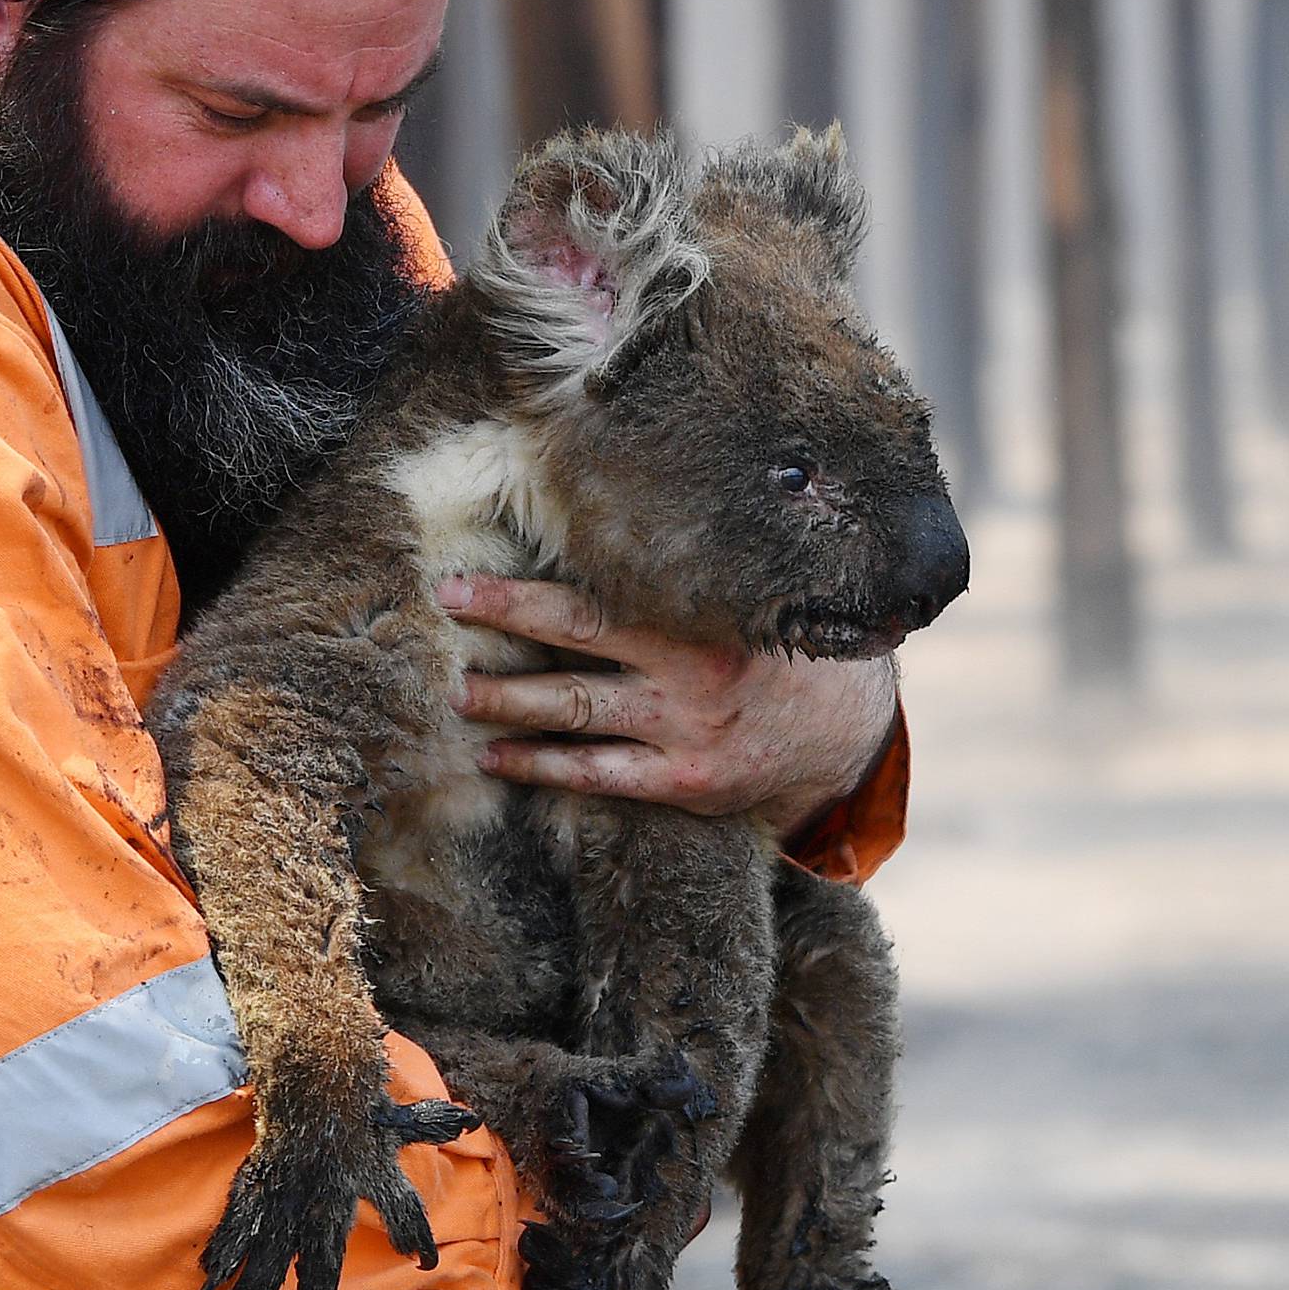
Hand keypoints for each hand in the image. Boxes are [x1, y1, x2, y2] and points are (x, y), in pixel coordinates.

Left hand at [438, 573, 897, 829]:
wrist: (844, 731)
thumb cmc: (776, 643)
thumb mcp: (747, 595)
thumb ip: (685, 568)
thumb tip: (606, 507)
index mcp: (702, 614)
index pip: (596, 593)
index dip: (522, 589)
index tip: (462, 580)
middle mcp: (690, 670)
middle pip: (575, 642)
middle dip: (504, 622)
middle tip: (444, 607)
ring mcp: (685, 731)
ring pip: (577, 713)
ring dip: (509, 701)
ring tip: (456, 692)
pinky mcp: (684, 782)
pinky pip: (598, 774)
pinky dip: (541, 765)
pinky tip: (496, 755)